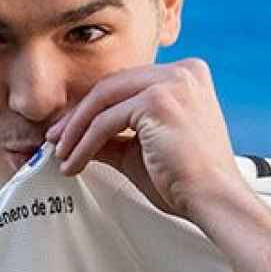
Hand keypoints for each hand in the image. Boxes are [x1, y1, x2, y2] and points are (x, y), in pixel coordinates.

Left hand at [45, 58, 248, 219]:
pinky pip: (106, 122)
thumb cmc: (186, 181)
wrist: (214, 200)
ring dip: (76, 130)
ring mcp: (172, 83)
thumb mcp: (140, 149)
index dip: (93, 107)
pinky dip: (84, 144)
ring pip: (104, 100)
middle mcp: (182, 71)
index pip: (126, 84)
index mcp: (185, 75)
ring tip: (61, 154)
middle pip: (111, 86)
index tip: (69, 129)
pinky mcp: (158, 101)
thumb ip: (112, 136)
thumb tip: (74, 135)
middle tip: (56, 140)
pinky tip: (75, 162)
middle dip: (78, 116)